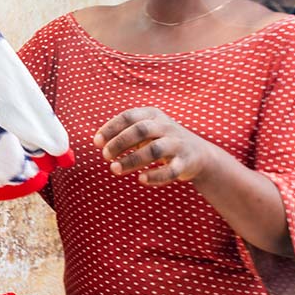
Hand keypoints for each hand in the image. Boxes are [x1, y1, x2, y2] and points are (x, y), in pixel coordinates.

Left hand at [93, 107, 216, 186]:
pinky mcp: (185, 163)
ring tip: (115, 169)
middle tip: (105, 155)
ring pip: (154, 150)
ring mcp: (177, 144)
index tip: (96, 142)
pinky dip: (155, 175)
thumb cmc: (161, 140)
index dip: (111, 128)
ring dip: (132, 160)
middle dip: (119, 142)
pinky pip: (171, 170)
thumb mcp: (146, 130)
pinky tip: (141, 179)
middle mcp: (166, 126)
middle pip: (140, 130)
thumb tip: (98, 142)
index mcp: (153, 115)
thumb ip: (124, 133)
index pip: (129, 116)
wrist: (198, 153)